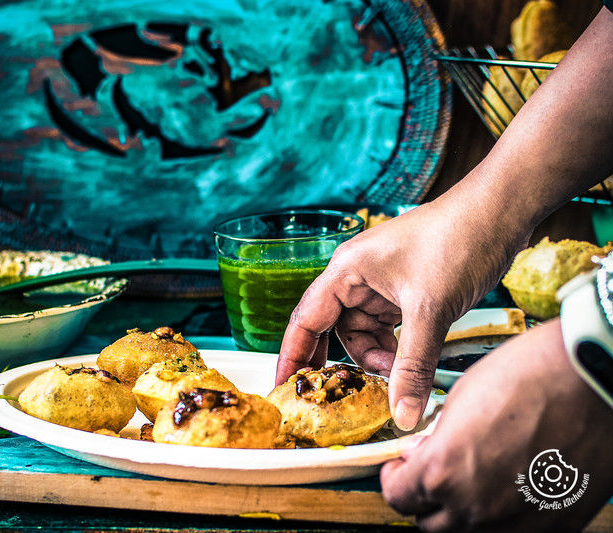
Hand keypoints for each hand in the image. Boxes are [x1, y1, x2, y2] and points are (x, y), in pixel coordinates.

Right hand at [276, 200, 524, 429]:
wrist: (500, 212)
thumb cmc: (458, 240)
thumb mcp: (430, 310)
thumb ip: (412, 366)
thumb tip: (403, 415)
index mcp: (347, 270)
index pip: (306, 319)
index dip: (291, 355)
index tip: (282, 389)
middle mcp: (357, 276)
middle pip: (334, 330)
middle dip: (340, 362)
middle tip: (339, 396)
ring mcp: (381, 284)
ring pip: (363, 333)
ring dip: (376, 357)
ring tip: (396, 373)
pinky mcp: (404, 291)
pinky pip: (386, 328)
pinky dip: (394, 348)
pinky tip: (408, 363)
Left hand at [381, 320, 612, 531]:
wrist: (591, 380)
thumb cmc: (526, 377)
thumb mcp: (459, 402)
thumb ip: (433, 440)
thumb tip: (420, 457)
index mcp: (444, 472)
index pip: (398, 497)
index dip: (395, 478)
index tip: (402, 467)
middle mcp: (476, 508)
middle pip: (432, 523)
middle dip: (425, 498)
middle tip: (433, 473)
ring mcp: (517, 524)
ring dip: (461, 511)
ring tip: (474, 477)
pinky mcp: (554, 527)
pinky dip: (502, 517)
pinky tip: (509, 486)